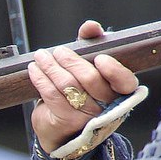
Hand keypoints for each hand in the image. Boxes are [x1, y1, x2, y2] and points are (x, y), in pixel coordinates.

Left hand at [28, 21, 138, 151]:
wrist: (62, 133)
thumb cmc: (80, 95)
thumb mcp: (88, 69)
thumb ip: (92, 46)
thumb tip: (91, 27)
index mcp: (121, 94)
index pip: (126, 82)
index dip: (114, 70)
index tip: (100, 58)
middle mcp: (107, 108)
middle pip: (90, 79)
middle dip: (71, 61)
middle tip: (58, 51)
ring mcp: (87, 118)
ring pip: (68, 85)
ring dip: (51, 67)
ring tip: (41, 57)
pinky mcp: (66, 121)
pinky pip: (52, 95)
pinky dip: (41, 79)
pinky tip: (34, 70)